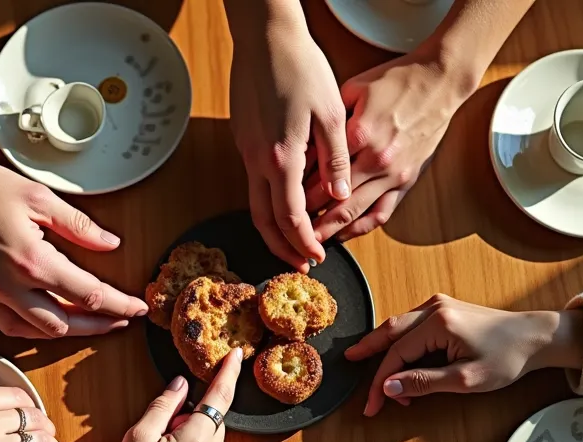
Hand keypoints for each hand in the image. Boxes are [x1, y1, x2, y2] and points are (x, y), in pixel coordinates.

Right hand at [0, 148, 146, 338]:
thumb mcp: (37, 196)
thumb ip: (78, 226)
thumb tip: (110, 243)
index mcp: (32, 259)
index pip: (89, 294)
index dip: (119, 304)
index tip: (136, 307)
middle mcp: (9, 285)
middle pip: (65, 324)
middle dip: (100, 325)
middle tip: (121, 319)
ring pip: (36, 332)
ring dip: (69, 331)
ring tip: (93, 322)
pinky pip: (8, 325)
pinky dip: (34, 328)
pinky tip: (49, 320)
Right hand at [105, 348, 243, 441]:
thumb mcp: (137, 439)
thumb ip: (162, 407)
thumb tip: (180, 386)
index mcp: (196, 441)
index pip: (219, 397)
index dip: (229, 373)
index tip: (237, 355)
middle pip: (213, 421)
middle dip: (192, 418)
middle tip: (161, 434)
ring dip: (192, 440)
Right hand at [229, 8, 350, 270]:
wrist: (265, 37)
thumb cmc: (301, 68)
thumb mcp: (331, 114)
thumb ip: (335, 160)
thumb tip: (339, 195)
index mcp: (281, 158)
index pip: (290, 217)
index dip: (303, 242)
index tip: (316, 257)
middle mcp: (257, 159)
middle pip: (264, 219)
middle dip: (282, 247)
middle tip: (299, 263)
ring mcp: (245, 149)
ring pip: (254, 202)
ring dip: (273, 227)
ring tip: (291, 241)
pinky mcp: (243, 138)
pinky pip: (253, 180)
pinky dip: (267, 201)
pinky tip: (284, 201)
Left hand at [305, 53, 473, 241]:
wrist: (439, 81)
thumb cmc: (396, 80)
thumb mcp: (355, 89)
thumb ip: (330, 119)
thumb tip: (305, 142)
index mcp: (360, 134)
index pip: (320, 170)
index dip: (297, 188)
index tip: (281, 198)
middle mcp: (377, 159)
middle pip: (334, 198)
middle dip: (308, 217)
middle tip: (287, 228)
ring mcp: (394, 174)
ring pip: (355, 212)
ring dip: (330, 230)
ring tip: (309, 239)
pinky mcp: (407, 181)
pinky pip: (381, 214)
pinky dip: (360, 228)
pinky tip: (342, 234)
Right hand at [345, 295, 582, 415]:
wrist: (536, 336)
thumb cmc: (507, 357)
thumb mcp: (466, 379)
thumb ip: (424, 383)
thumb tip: (388, 386)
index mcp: (438, 324)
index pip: (396, 354)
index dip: (380, 382)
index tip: (373, 405)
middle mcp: (434, 308)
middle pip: (389, 332)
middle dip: (370, 354)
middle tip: (349, 365)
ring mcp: (439, 305)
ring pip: (399, 326)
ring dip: (386, 350)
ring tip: (374, 370)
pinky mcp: (445, 309)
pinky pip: (412, 324)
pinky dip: (400, 343)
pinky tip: (398, 358)